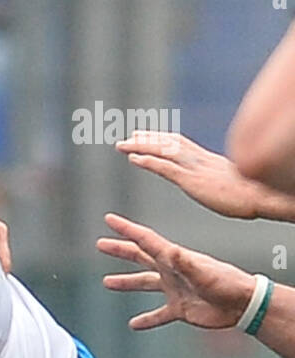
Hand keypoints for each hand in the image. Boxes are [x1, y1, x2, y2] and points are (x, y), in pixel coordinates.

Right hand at [98, 212, 256, 330]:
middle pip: (140, 258)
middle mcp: (171, 271)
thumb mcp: (204, 271)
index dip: (127, 230)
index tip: (110, 220)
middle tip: (101, 244)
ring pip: (145, 284)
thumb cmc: (226, 284)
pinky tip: (134, 324)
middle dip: (121, 250)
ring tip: (107, 282)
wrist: (241, 303)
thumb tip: (171, 252)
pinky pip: (158, 315)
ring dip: (126, 283)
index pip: (146, 241)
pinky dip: (146, 320)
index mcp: (174, 259)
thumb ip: (186, 263)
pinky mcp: (180, 309)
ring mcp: (175, 289)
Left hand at [116, 131, 262, 219]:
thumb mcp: (231, 184)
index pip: (180, 145)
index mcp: (207, 161)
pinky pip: (165, 167)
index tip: (147, 137)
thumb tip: (219, 184)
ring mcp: (194, 168)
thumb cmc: (252, 194)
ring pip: (163, 151)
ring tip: (123, 145)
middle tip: (130, 137)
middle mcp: (199, 159)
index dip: (162, 140)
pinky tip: (133, 158)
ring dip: (141, 146)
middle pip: (169, 142)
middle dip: (148, 139)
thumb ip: (219, 181)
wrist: (261, 195)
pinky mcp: (192, 181)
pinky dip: (148, 161)